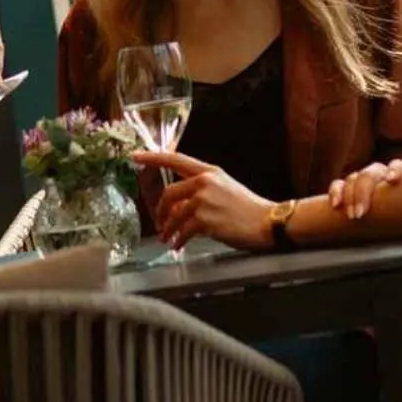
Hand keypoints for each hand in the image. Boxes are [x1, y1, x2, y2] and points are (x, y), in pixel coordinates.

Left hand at [133, 151, 272, 251]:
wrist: (267, 222)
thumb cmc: (248, 208)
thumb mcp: (225, 189)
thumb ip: (202, 191)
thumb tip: (180, 205)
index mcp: (209, 171)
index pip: (175, 159)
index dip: (152, 157)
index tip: (135, 156)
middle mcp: (204, 182)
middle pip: (169, 193)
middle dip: (160, 211)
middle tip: (159, 223)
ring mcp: (204, 201)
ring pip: (174, 215)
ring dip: (168, 229)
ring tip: (168, 239)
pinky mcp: (205, 220)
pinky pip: (182, 231)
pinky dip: (178, 240)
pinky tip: (178, 246)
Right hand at [328, 159, 401, 219]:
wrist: (388, 224)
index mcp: (399, 178)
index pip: (398, 166)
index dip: (394, 170)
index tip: (390, 180)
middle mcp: (380, 175)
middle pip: (369, 174)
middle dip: (363, 192)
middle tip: (361, 213)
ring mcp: (363, 181)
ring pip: (353, 179)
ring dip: (350, 197)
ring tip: (351, 216)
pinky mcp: (348, 190)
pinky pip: (339, 185)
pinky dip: (336, 192)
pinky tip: (335, 205)